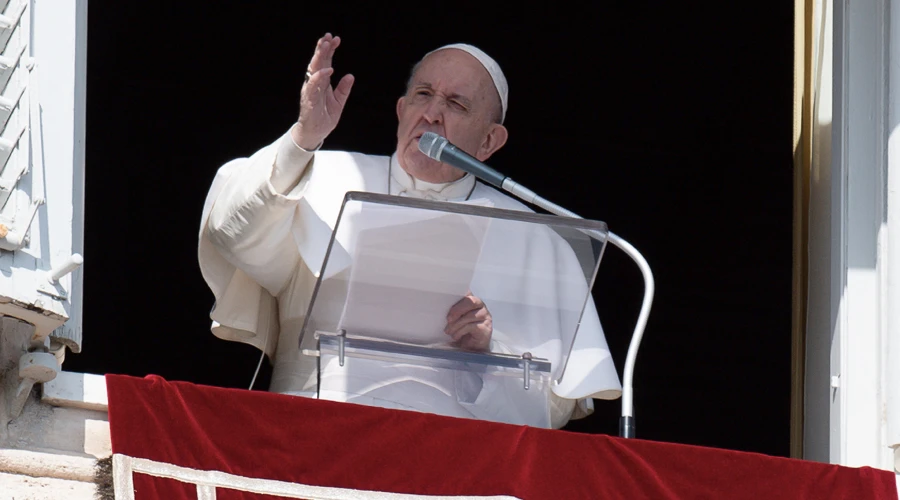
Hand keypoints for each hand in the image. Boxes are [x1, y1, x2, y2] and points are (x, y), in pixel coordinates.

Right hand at [292, 33, 354, 149]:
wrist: (315, 133)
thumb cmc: (325, 117)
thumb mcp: (339, 102)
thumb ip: (344, 89)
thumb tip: (350, 75)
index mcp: (322, 82)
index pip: (325, 62)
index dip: (330, 50)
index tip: (336, 39)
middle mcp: (314, 83)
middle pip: (318, 62)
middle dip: (323, 48)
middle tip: (329, 36)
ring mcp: (310, 90)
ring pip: (314, 69)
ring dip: (319, 56)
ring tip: (325, 45)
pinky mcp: (309, 99)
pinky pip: (313, 85)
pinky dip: (320, 76)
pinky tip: (329, 69)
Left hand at [445, 292, 491, 350]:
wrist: (471, 347)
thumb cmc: (461, 330)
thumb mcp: (454, 319)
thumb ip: (451, 311)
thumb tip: (438, 309)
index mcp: (471, 300)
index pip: (467, 292)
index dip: (457, 294)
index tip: (446, 300)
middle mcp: (480, 306)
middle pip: (470, 301)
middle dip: (457, 310)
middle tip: (448, 319)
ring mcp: (485, 316)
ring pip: (470, 316)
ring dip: (456, 324)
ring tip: (448, 331)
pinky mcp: (486, 328)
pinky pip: (472, 326)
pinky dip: (461, 331)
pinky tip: (456, 336)